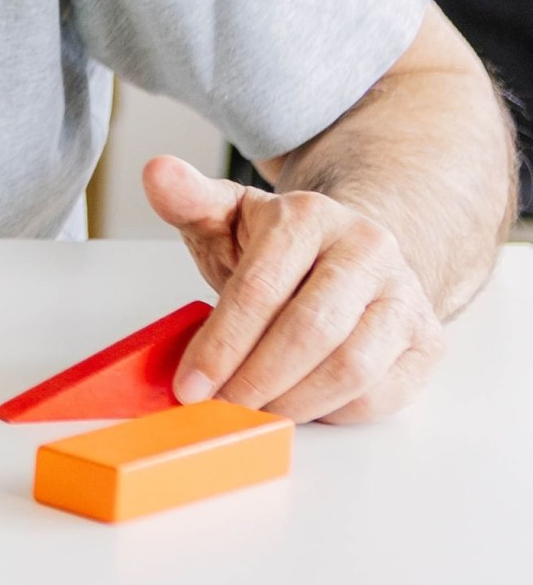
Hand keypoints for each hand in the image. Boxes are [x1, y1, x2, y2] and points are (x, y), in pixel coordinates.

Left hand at [143, 155, 444, 422]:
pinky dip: (336, 411)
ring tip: (256, 410)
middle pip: (310, 330)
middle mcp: (367, 249)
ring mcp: (405, 295)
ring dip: (295, 401)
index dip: (222, 343)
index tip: (190, 384)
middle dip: (256, 378)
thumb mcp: (226, 215)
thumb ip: (188, 199)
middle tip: (222, 406)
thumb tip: (156, 173)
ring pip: (352, 367)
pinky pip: (384, 392)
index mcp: (310, 216)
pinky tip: (300, 406)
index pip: (260, 287)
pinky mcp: (428, 340)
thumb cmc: (277, 247)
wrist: (350, 256)